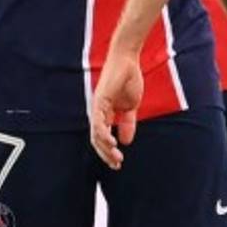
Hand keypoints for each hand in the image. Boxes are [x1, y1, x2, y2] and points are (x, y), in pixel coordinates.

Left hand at [89, 48, 143, 169]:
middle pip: (97, 140)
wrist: (128, 60)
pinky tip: (112, 143)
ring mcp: (97, 107)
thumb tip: (126, 141)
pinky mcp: (100, 101)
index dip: (109, 152)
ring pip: (96, 134)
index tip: (118, 163)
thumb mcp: (131, 106)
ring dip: (105, 149)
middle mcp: (98, 112)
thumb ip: (127, 123)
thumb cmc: (129, 79)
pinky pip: (99, 122)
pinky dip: (103, 135)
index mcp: (106, 114)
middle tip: (117, 165)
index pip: (103, 138)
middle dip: (106, 155)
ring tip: (116, 158)